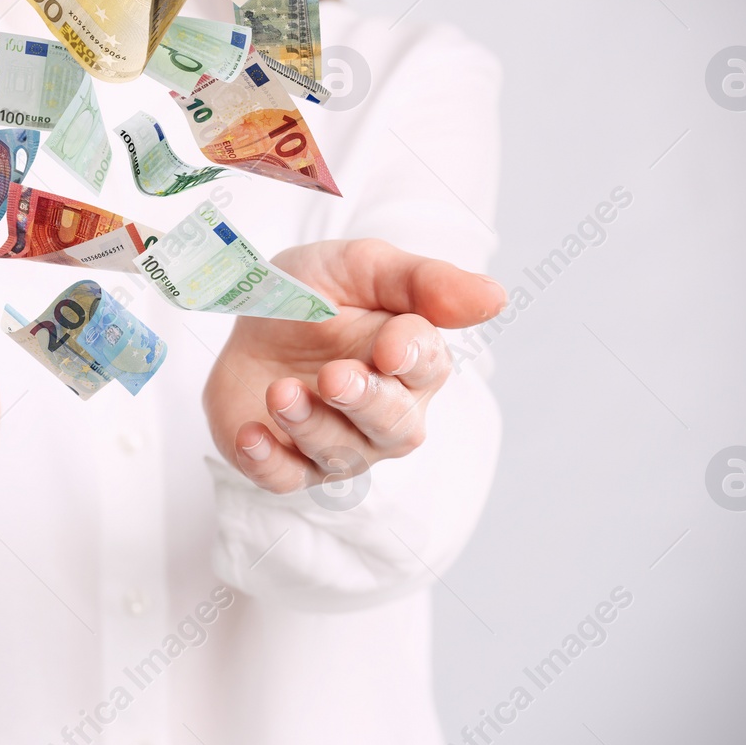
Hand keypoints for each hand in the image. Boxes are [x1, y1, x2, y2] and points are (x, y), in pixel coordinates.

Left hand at [203, 238, 505, 494]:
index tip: (390, 346)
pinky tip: (251, 435)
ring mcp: (338, 443)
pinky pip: (285, 479)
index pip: (428, 366)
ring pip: (340, 454)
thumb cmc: (319, 291)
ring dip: (311, 425)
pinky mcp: (287, 461)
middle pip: (393, 425)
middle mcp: (386, 411)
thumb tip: (495, 298)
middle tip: (335, 377)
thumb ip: (424, 281)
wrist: (253, 312)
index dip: (412, 357)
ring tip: (281, 391)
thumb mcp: (363, 265)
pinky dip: (268, 462)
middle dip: (365, 402)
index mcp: (413, 360)